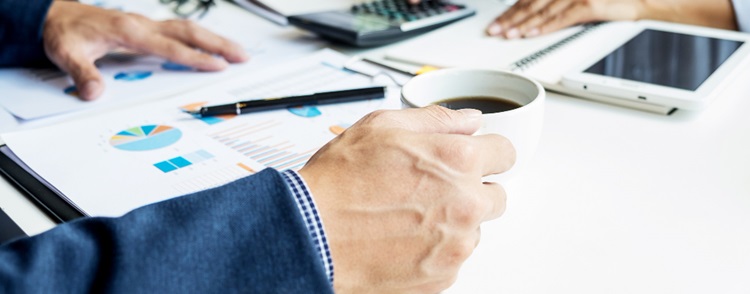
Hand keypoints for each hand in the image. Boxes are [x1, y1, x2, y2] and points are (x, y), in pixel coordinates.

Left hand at [43, 1, 247, 100]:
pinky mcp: (145, 28)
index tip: (219, 65)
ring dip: (214, 39)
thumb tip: (94, 92)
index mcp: (130, 32)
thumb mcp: (66, 54)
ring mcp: (146, 25)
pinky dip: (200, 37)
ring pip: (188, 29)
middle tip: (242, 56)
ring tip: (237, 51)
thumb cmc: (63, 32)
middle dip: (219, 44)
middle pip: (190, 32)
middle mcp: (143, 25)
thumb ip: (82, 73)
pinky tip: (209, 45)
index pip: (172, 46)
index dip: (197, 57)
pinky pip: (180, 30)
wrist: (54, 15)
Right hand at [299, 106, 514, 292]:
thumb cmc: (338, 183)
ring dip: (454, 221)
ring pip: (474, 229)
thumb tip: (468, 120)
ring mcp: (456, 244)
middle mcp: (466, 204)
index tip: (475, 158)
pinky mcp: (442, 276)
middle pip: (497, 196)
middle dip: (473, 189)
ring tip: (409, 215)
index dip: (488, 152)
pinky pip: (453, 258)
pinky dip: (435, 249)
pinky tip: (403, 237)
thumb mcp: (382, 126)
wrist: (310, 235)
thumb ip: (436, 119)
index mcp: (458, 161)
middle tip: (434, 188)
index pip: (506, 153)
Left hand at [486, 0, 643, 38]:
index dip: (511, 10)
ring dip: (522, 24)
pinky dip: (544, 27)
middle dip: (510, 19)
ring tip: (507, 35)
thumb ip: (556, 3)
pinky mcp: (589, 4)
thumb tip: (533, 16)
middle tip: (494, 31)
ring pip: (542, 10)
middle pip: (531, 3)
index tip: (497, 22)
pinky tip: (531, 34)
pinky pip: (562, 18)